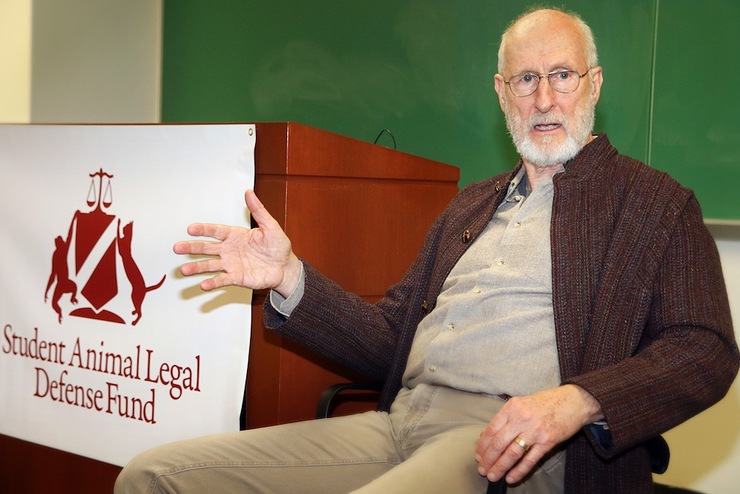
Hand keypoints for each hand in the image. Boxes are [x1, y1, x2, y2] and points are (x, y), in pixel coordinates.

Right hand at [173, 190, 301, 296]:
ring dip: (197, 267)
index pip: (215, 231)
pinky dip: (212, 282)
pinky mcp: (236, 277)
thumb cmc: (278, 247)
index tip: (190, 229)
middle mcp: (230, 250)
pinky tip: (203, 284)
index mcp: (236, 235)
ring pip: (210, 265)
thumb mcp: (270, 226)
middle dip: (191, 247)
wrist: (286, 268)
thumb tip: (249, 193)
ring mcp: (231, 264)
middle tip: (177, 248)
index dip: (203, 230)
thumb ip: (258, 210)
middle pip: (207, 248)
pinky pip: (222, 280)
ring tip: (184, 270)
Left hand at [475, 384, 602, 483]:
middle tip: (482, 470)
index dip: (483, 445)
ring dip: (500, 466)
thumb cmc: (546, 402)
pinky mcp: (548, 441)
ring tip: (493, 476)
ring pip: (512, 453)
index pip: (491, 429)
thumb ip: (505, 418)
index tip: (478, 455)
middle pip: (499, 442)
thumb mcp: (522, 404)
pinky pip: (530, 459)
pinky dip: (519, 471)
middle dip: (488, 459)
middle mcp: (521, 418)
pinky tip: (511, 477)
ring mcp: (535, 430)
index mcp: (512, 407)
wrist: (573, 401)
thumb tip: (485, 435)